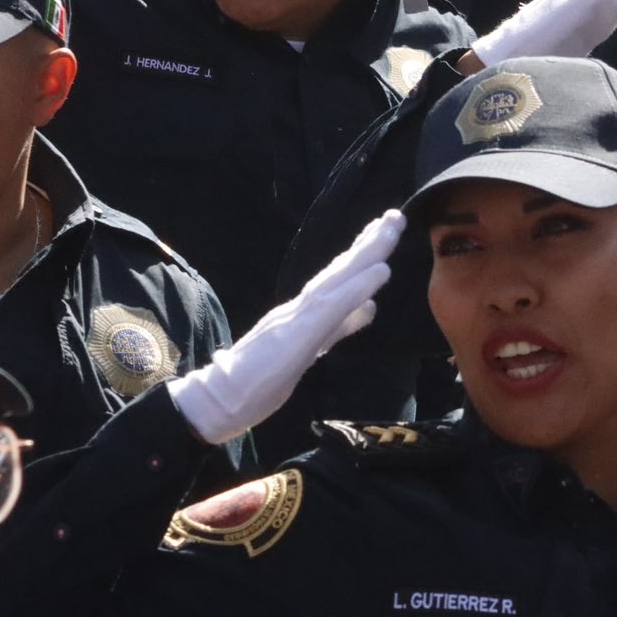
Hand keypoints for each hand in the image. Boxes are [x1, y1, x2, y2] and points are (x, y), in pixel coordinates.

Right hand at [166, 211, 400, 445]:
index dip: (362, 254)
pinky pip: (332, 307)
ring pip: (338, 280)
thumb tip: (369, 307)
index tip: (385, 231)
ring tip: (391, 229)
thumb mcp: (310, 349)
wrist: (220, 400)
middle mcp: (300, 308)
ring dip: (367, 253)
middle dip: (370, 242)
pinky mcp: (296, 336)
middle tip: (396, 216)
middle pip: (340, 271)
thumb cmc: (259, 381)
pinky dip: (357, 286)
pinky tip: (381, 270)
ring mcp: (296, 318)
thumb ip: (340, 327)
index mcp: (303, 313)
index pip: (338, 279)